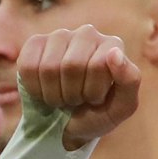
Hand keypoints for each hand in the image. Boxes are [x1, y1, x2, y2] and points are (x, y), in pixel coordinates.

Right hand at [16, 26, 141, 148]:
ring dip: (55, 94)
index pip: (97, 66)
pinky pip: (28, 67)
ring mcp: (60, 35)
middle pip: (71, 65)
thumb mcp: (122, 106)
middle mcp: (87, 33)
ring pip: (49, 67)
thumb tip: (114, 53)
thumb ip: (129, 80)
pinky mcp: (36, 43)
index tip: (96, 98)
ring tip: (63, 97)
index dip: (93, 92)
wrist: (70, 124)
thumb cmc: (99, 113)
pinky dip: (36, 89)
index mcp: (113, 45)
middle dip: (73, 94)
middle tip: (77, 100)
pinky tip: (45, 90)